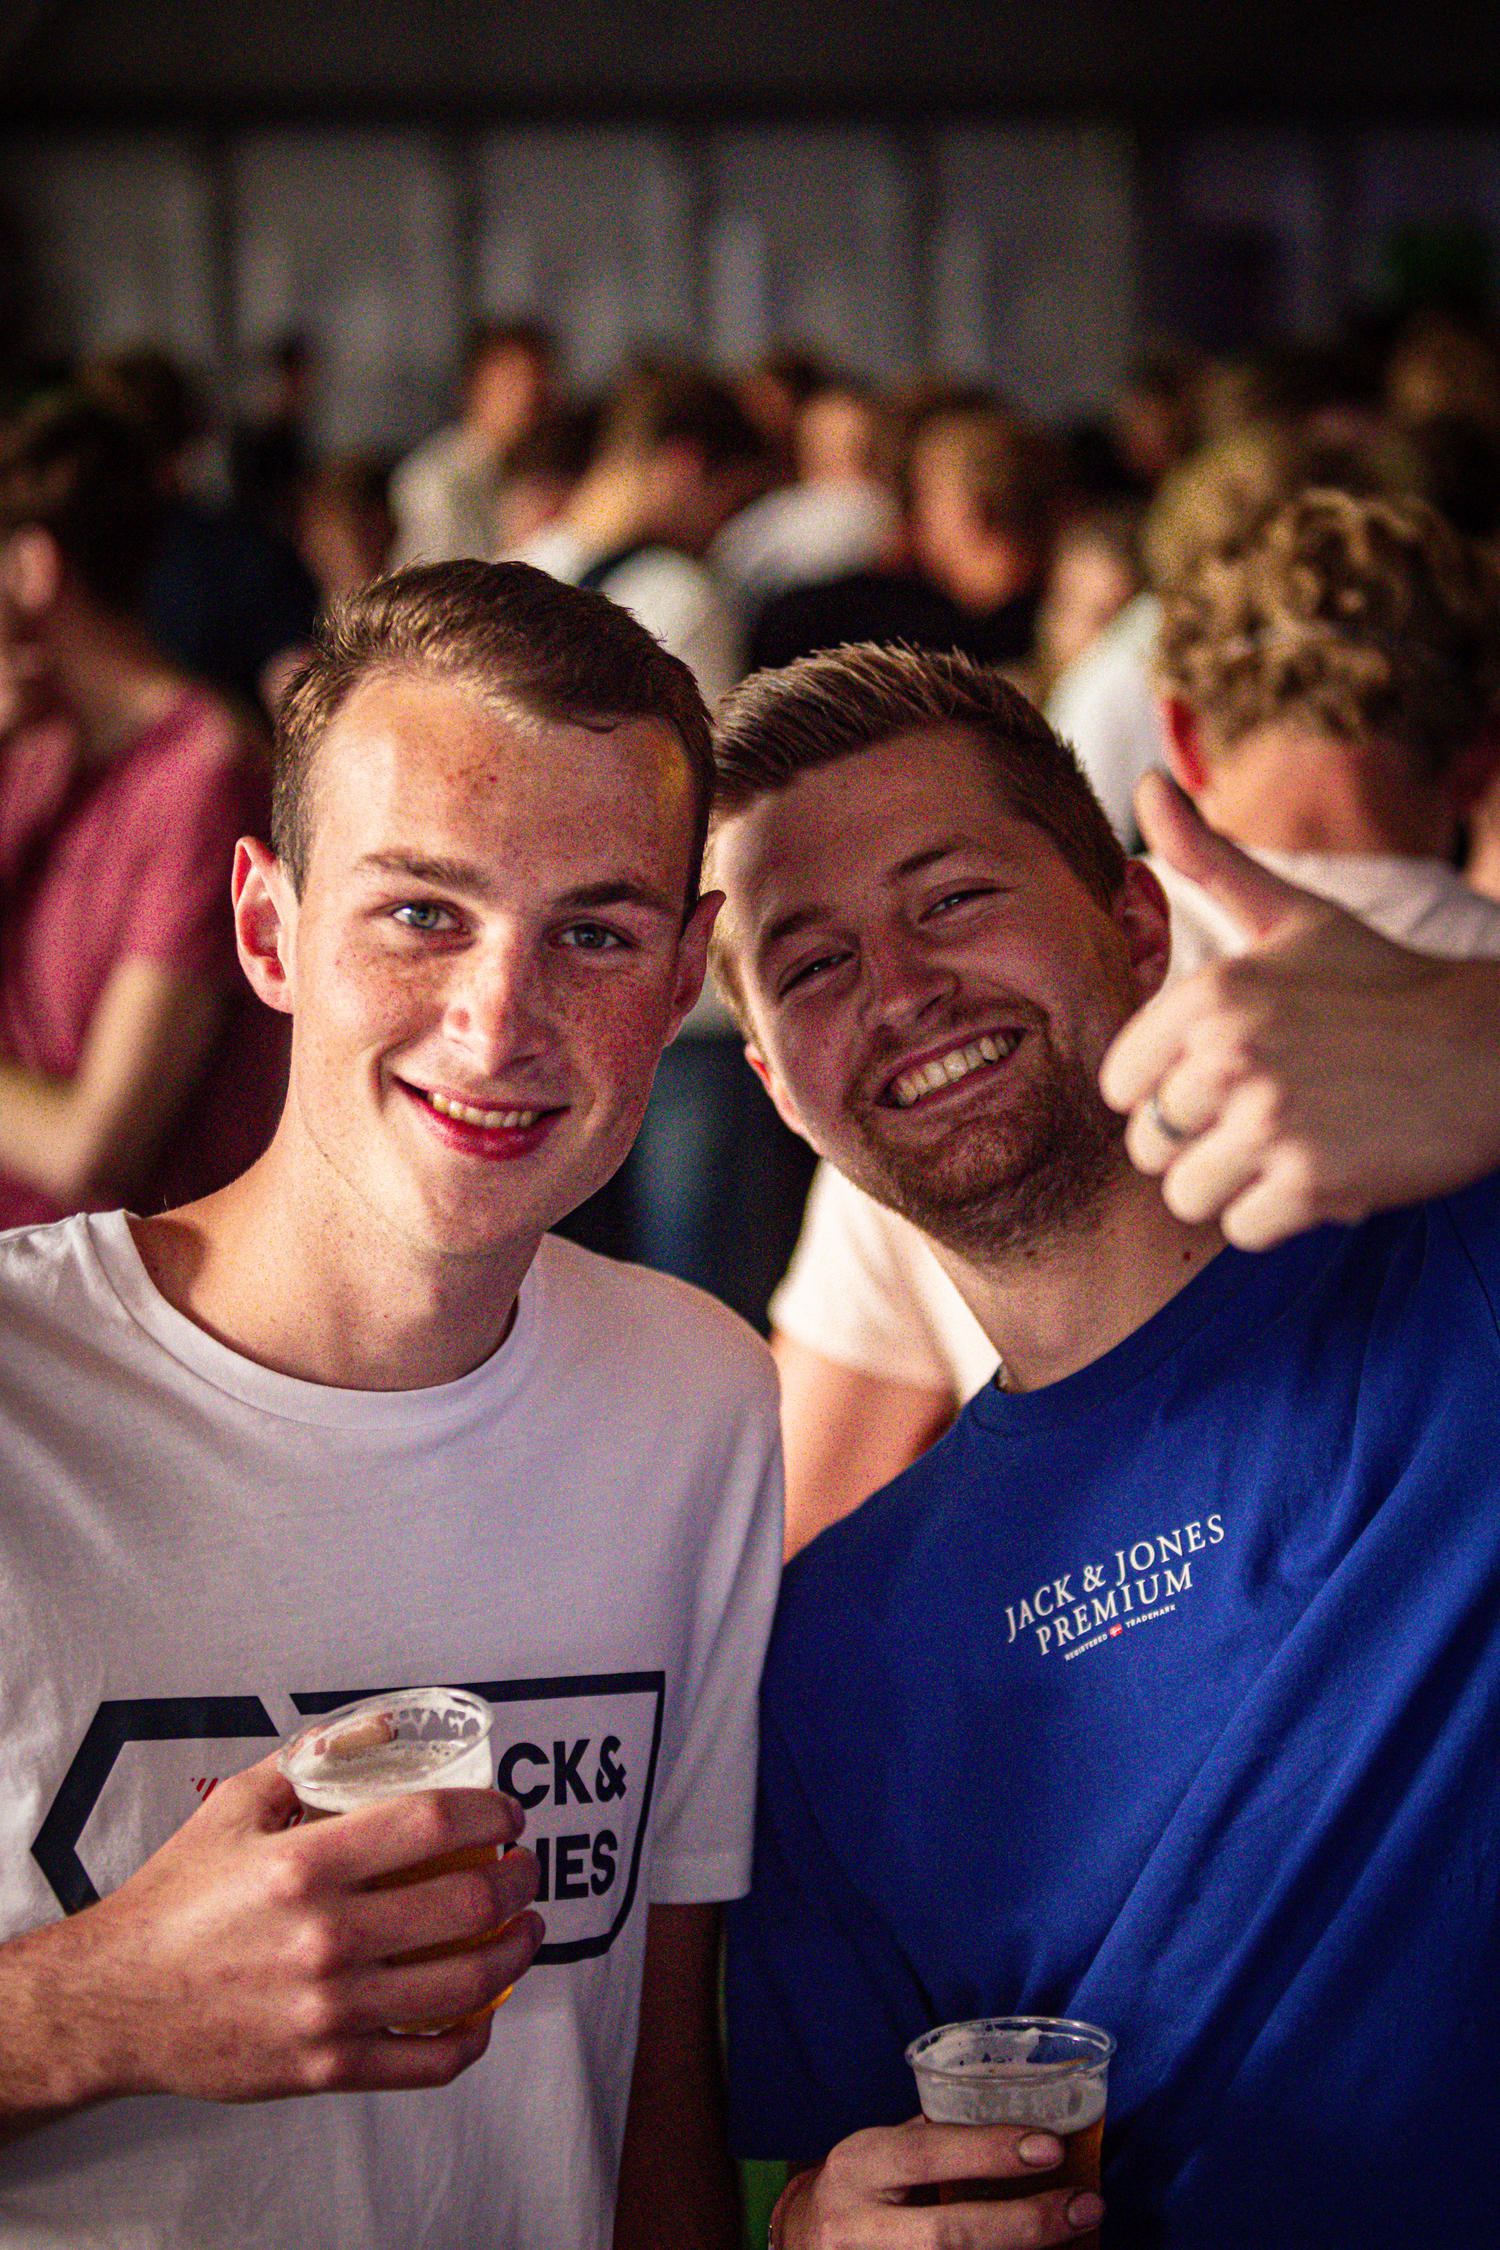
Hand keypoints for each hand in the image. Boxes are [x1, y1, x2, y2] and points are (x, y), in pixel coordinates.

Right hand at [24, 1754, 541, 2113]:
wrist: (115, 2000)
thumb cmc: (175, 1901)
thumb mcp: (233, 1806)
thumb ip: (311, 1760)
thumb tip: (384, 1726)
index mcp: (305, 1865)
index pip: (432, 1824)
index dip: (489, 1814)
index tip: (507, 1814)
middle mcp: (325, 1937)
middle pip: (465, 1904)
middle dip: (517, 1880)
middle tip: (524, 1867)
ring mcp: (330, 2008)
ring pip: (463, 1984)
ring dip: (514, 1951)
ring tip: (524, 1929)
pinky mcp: (327, 2067)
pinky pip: (427, 2062)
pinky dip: (471, 2038)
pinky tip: (482, 2010)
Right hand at [779, 2120, 1103, 2246]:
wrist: (802, 2243)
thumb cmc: (861, 2187)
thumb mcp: (882, 2150)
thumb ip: (936, 2141)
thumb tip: (1020, 2120)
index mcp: (859, 2165)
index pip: (926, 2155)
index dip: (988, 2151)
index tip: (1051, 2148)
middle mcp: (856, 2226)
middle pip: (947, 2235)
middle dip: (1023, 2224)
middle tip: (1085, 2206)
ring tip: (1078, 2239)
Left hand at [1099, 772, 1499, 1248]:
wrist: (1490, 1047)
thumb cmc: (1383, 983)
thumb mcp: (1295, 914)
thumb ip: (1210, 861)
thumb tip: (1148, 785)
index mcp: (1209, 995)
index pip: (1119, 1086)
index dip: (1164, 1093)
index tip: (1221, 1080)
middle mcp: (1230, 1055)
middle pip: (1150, 1146)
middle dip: (1200, 1143)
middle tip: (1268, 1116)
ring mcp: (1271, 1122)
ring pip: (1188, 1195)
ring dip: (1235, 1185)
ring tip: (1291, 1145)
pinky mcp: (1314, 1183)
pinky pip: (1244, 1229)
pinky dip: (1281, 1216)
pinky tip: (1325, 1171)